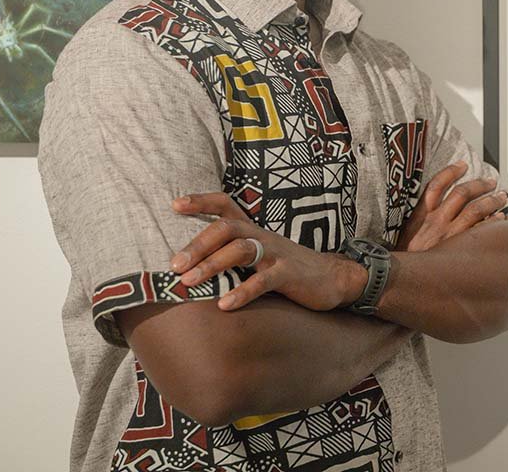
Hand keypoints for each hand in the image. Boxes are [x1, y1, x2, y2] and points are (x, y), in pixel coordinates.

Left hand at [169, 193, 349, 311]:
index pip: (226, 205)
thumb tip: (190, 268)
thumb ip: (231, 256)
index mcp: (253, 229)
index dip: (201, 201)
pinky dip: (242, 292)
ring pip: (240, 251)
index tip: (175, 205)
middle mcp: (262, 236)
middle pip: (226, 228)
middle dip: (197, 245)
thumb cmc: (288, 269)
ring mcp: (276, 254)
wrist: (333, 278)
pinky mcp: (289, 274)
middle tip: (174, 265)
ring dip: (212, 265)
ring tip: (189, 282)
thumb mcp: (260, 256)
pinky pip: (263, 280)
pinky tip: (224, 305)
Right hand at [396, 159, 507, 251]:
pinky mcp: (460, 251)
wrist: (399, 283)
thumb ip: (418, 223)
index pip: (436, 186)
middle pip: (462, 193)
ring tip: (501, 197)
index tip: (462, 165)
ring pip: (475, 209)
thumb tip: (433, 210)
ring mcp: (449, 236)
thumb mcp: (405, 237)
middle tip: (490, 182)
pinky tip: (500, 219)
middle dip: (479, 184)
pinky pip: (481, 232)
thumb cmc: (404, 262)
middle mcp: (436, 222)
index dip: (450, 172)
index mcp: (420, 217)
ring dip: (491, 200)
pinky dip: (492, 222)